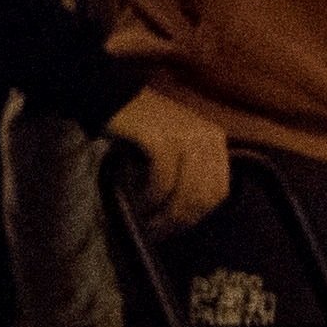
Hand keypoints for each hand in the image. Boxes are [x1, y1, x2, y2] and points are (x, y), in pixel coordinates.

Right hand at [108, 82, 240, 233]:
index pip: (218, 190)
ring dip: (166, 214)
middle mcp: (207, 138)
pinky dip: (151, 198)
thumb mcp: (174, 142)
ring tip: (148, 224)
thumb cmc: (138, 122)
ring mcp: (186, 138)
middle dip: (181, 219)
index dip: (197, 215)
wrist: (108, 93)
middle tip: (159, 232)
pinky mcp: (162, 140)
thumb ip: (188, 168)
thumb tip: (185, 211)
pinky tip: (139, 203)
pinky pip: (162, 181)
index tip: (175, 228)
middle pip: (203, 195)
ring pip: (185, 192)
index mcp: (214, 140)